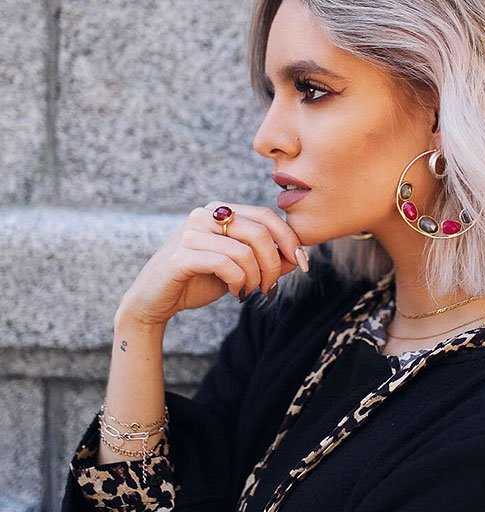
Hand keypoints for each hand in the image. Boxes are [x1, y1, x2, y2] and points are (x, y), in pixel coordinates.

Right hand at [114, 202, 305, 326]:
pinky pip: (226, 264)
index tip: (302, 263)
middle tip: (270, 286)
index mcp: (220, 211)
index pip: (267, 216)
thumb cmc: (200, 280)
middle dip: (274, 264)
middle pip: (260, 232)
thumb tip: (298, 256)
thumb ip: (266, 258)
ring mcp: (190, 233)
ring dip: (256, 278)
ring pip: (245, 251)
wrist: (156, 300)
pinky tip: (236, 292)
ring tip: (250, 291)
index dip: (290, 239)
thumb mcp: (240, 267)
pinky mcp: (181, 256)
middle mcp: (204, 215)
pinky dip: (239, 282)